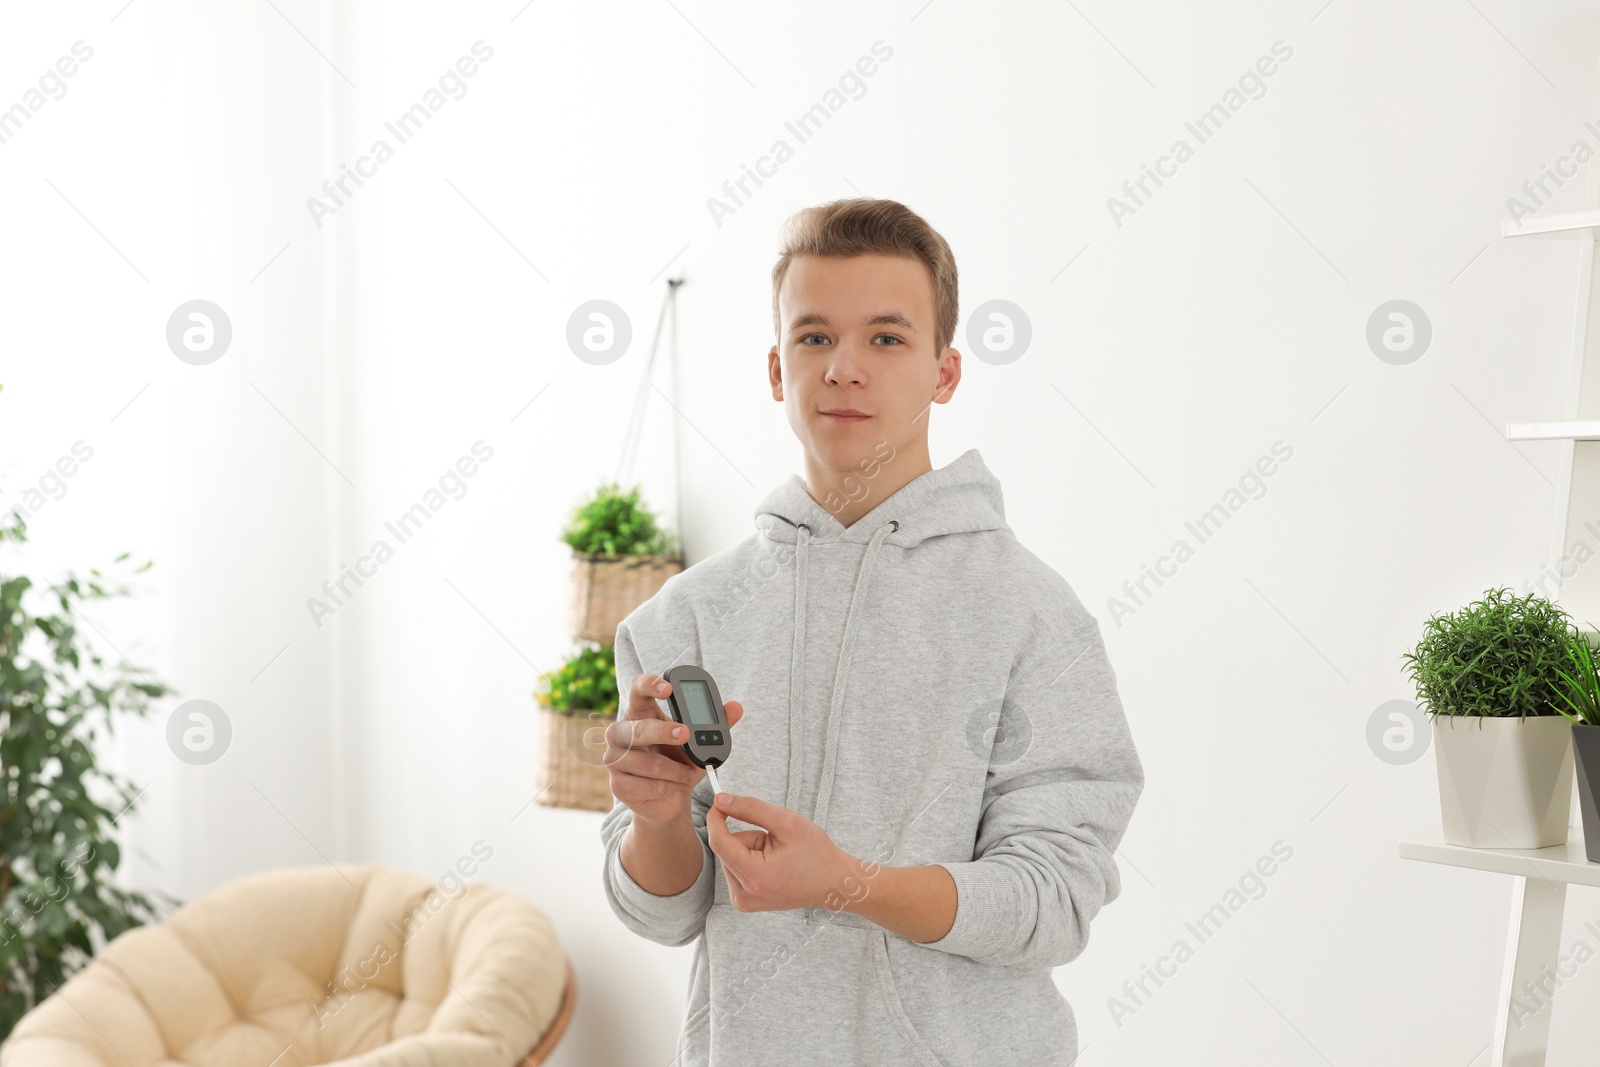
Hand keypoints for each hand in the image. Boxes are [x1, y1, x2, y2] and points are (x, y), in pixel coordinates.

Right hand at [604, 672, 743, 826]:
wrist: (669, 801)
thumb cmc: (680, 764)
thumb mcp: (699, 743)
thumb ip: (716, 724)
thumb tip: (737, 706)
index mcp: (640, 714)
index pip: (637, 689)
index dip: (649, 685)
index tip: (668, 688)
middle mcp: (621, 732)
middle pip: (639, 727)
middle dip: (663, 731)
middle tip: (686, 734)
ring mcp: (614, 758)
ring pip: (647, 762)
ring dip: (674, 771)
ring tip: (686, 774)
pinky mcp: (618, 784)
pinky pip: (645, 785)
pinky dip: (666, 788)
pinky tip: (670, 788)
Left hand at [706, 793, 867, 912]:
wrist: (832, 882)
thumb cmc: (815, 853)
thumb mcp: (786, 822)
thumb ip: (750, 809)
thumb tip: (720, 800)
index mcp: (754, 877)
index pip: (719, 841)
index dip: (717, 817)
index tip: (720, 800)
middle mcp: (744, 895)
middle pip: (726, 849)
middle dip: (747, 837)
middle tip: (775, 841)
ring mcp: (743, 901)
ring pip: (730, 858)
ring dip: (749, 849)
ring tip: (777, 855)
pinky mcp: (745, 902)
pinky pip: (736, 869)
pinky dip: (750, 861)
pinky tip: (772, 865)